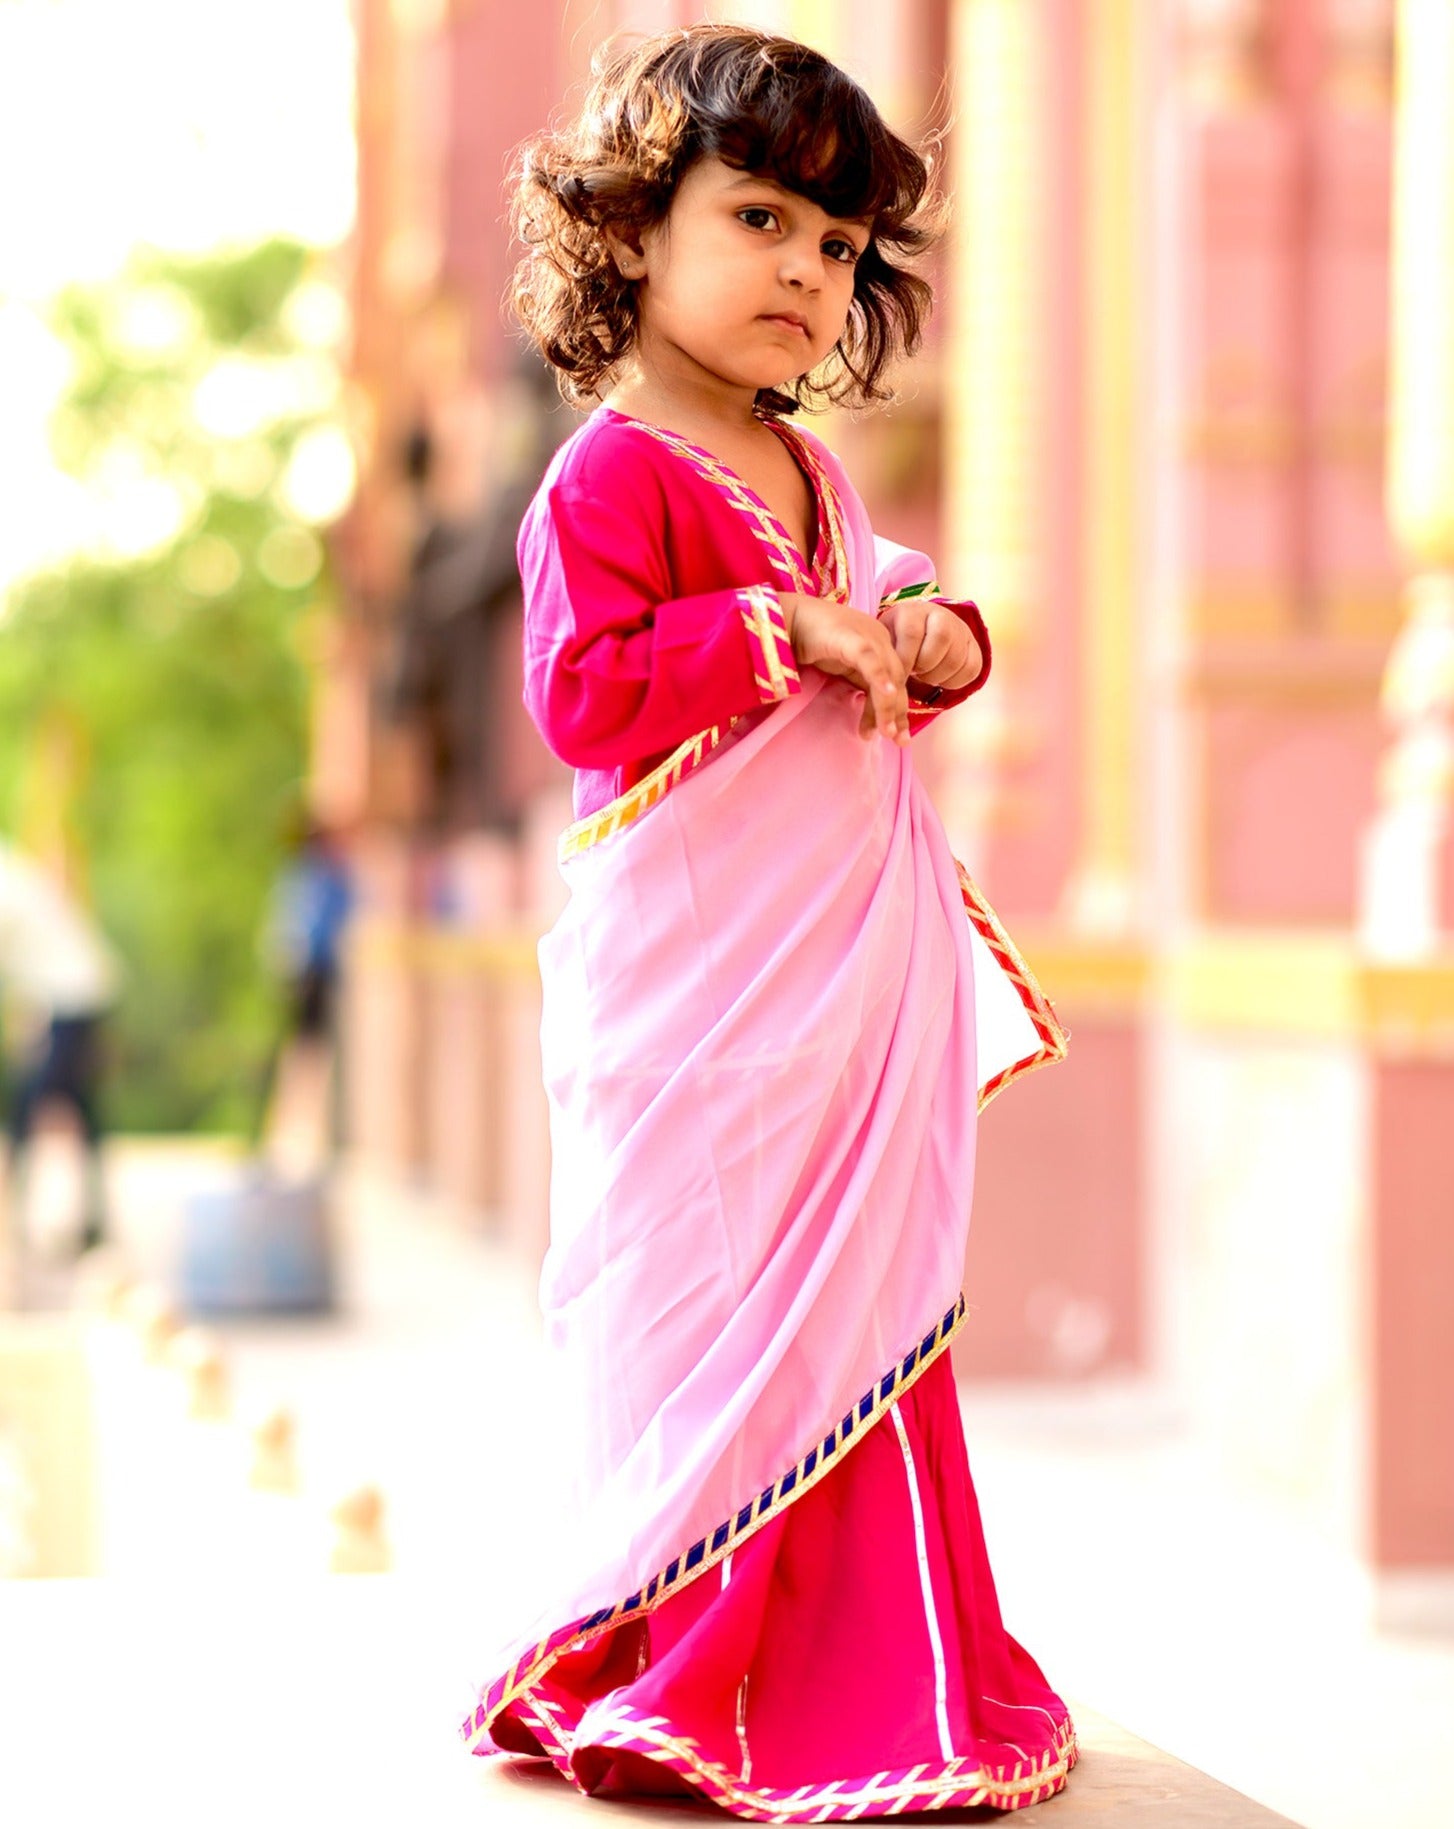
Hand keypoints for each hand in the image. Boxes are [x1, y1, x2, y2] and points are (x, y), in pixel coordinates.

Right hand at [779, 592, 909, 744]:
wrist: (783, 619)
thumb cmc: (809, 642)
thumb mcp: (842, 668)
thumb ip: (859, 684)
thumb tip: (869, 716)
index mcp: (880, 642)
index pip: (895, 680)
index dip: (896, 709)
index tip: (894, 735)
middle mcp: (879, 637)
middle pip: (896, 680)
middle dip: (897, 713)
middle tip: (898, 741)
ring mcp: (867, 635)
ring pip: (887, 675)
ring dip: (887, 707)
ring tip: (885, 732)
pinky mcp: (850, 638)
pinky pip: (870, 661)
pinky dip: (880, 679)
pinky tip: (885, 695)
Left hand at [877, 599, 982, 695]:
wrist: (919, 634)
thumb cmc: (896, 643)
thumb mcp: (886, 642)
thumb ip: (886, 655)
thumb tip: (884, 680)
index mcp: (913, 612)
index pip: (912, 633)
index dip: (905, 660)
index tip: (899, 674)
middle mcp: (941, 615)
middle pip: (941, 641)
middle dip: (924, 667)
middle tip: (915, 673)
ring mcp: (960, 629)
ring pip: (956, 658)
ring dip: (938, 676)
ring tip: (925, 675)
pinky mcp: (974, 645)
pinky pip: (972, 668)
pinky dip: (955, 681)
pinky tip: (941, 678)